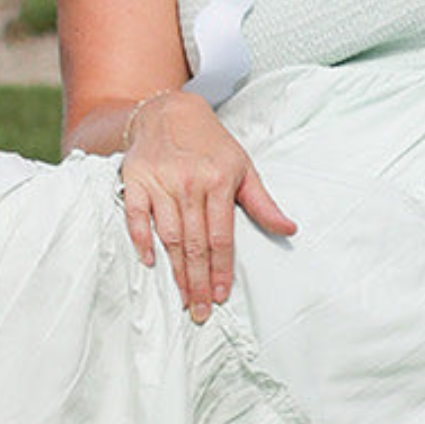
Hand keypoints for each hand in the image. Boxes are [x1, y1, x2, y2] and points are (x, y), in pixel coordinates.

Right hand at [116, 90, 296, 321]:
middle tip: (200, 312)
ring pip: (168, 236)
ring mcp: (160, 182)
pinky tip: (149, 262)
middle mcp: (190, 184)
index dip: (222, 269)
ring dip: (175, 271)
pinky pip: (135, 216)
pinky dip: (140, 239)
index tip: (221, 296)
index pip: (221, 237)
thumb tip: (289, 229)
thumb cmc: (211, 144)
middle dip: (198, 281)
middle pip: (194, 243)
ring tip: (182, 298)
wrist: (170, 111)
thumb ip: (263, 202)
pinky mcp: (136, 180)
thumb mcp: (243, 167)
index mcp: (220, 181)